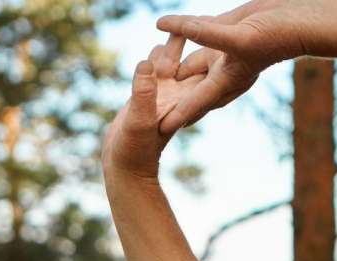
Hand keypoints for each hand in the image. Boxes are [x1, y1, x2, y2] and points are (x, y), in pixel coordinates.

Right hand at [102, 35, 204, 179]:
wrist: (124, 167)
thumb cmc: (134, 150)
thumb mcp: (139, 120)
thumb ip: (144, 93)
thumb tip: (148, 63)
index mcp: (182, 100)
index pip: (198, 68)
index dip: (206, 50)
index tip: (212, 27)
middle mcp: (176, 97)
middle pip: (189, 62)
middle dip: (194, 42)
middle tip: (202, 17)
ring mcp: (163, 97)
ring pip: (171, 64)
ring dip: (176, 46)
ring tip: (180, 23)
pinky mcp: (148, 98)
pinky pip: (154, 72)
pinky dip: (156, 57)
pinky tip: (158, 43)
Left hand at [155, 1, 318, 132]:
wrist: (296, 19)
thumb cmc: (275, 35)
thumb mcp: (238, 37)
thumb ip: (203, 34)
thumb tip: (165, 26)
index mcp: (227, 80)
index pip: (196, 102)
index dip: (177, 115)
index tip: (159, 128)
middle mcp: (223, 70)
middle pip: (190, 89)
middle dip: (172, 99)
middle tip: (149, 110)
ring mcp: (223, 52)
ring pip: (191, 60)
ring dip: (173, 64)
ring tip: (151, 72)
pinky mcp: (225, 32)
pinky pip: (197, 33)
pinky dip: (182, 30)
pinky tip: (166, 26)